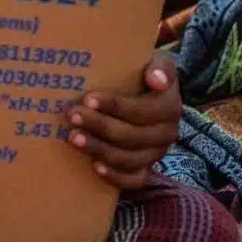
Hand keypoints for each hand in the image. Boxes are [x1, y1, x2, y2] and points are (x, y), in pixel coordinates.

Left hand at [64, 52, 180, 188]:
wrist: (152, 92)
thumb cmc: (145, 73)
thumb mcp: (157, 61)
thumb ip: (160, 66)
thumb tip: (156, 80)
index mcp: (169, 106)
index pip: (141, 110)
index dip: (115, 106)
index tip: (88, 99)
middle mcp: (167, 133)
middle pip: (131, 136)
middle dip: (99, 126)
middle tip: (72, 116)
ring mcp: (157, 153)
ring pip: (129, 159)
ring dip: (99, 149)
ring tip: (73, 138)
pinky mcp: (147, 168)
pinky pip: (135, 179)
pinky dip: (116, 176)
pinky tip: (95, 166)